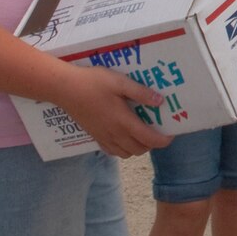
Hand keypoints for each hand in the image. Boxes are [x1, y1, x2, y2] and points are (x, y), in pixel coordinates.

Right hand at [53, 65, 171, 157]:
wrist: (65, 89)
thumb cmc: (93, 83)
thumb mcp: (120, 82)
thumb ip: (141, 93)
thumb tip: (160, 101)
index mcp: (123, 122)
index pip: (149, 139)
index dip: (164, 140)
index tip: (171, 134)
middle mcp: (115, 134)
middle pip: (139, 149)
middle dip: (152, 143)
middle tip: (157, 130)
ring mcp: (104, 137)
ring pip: (126, 153)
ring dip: (138, 148)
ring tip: (142, 133)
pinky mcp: (95, 137)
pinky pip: (113, 151)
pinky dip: (123, 149)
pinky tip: (124, 137)